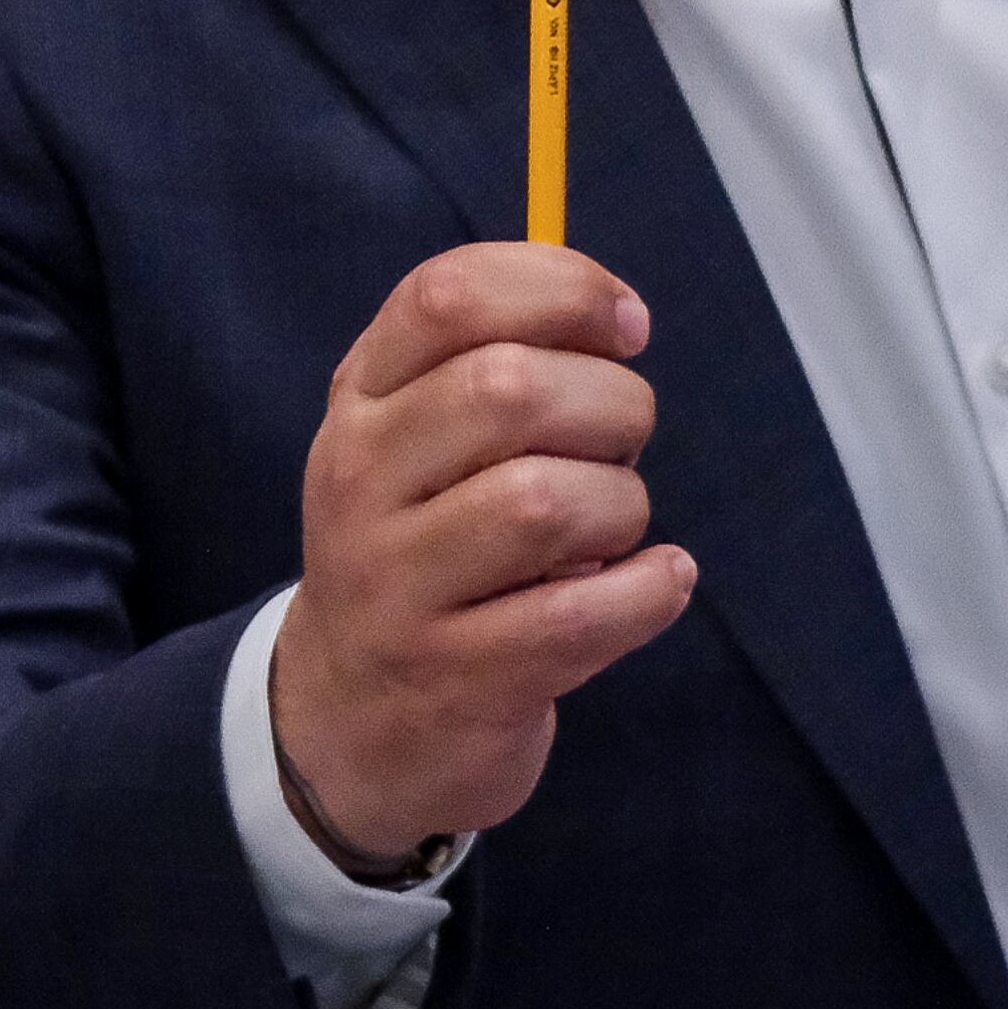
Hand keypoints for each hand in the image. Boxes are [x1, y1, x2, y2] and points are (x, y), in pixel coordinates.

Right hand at [271, 245, 695, 862]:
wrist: (348, 719)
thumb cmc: (423, 545)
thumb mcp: (419, 438)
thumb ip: (496, 358)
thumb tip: (616, 318)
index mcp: (360, 399)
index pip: (449, 297)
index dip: (563, 289)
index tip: (627, 325)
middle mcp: (360, 480)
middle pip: (507, 389)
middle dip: (610, 403)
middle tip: (624, 440)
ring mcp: (397, 588)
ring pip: (542, 504)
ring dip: (621, 504)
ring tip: (616, 524)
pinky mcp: (454, 681)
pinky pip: (576, 618)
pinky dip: (646, 592)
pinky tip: (659, 580)